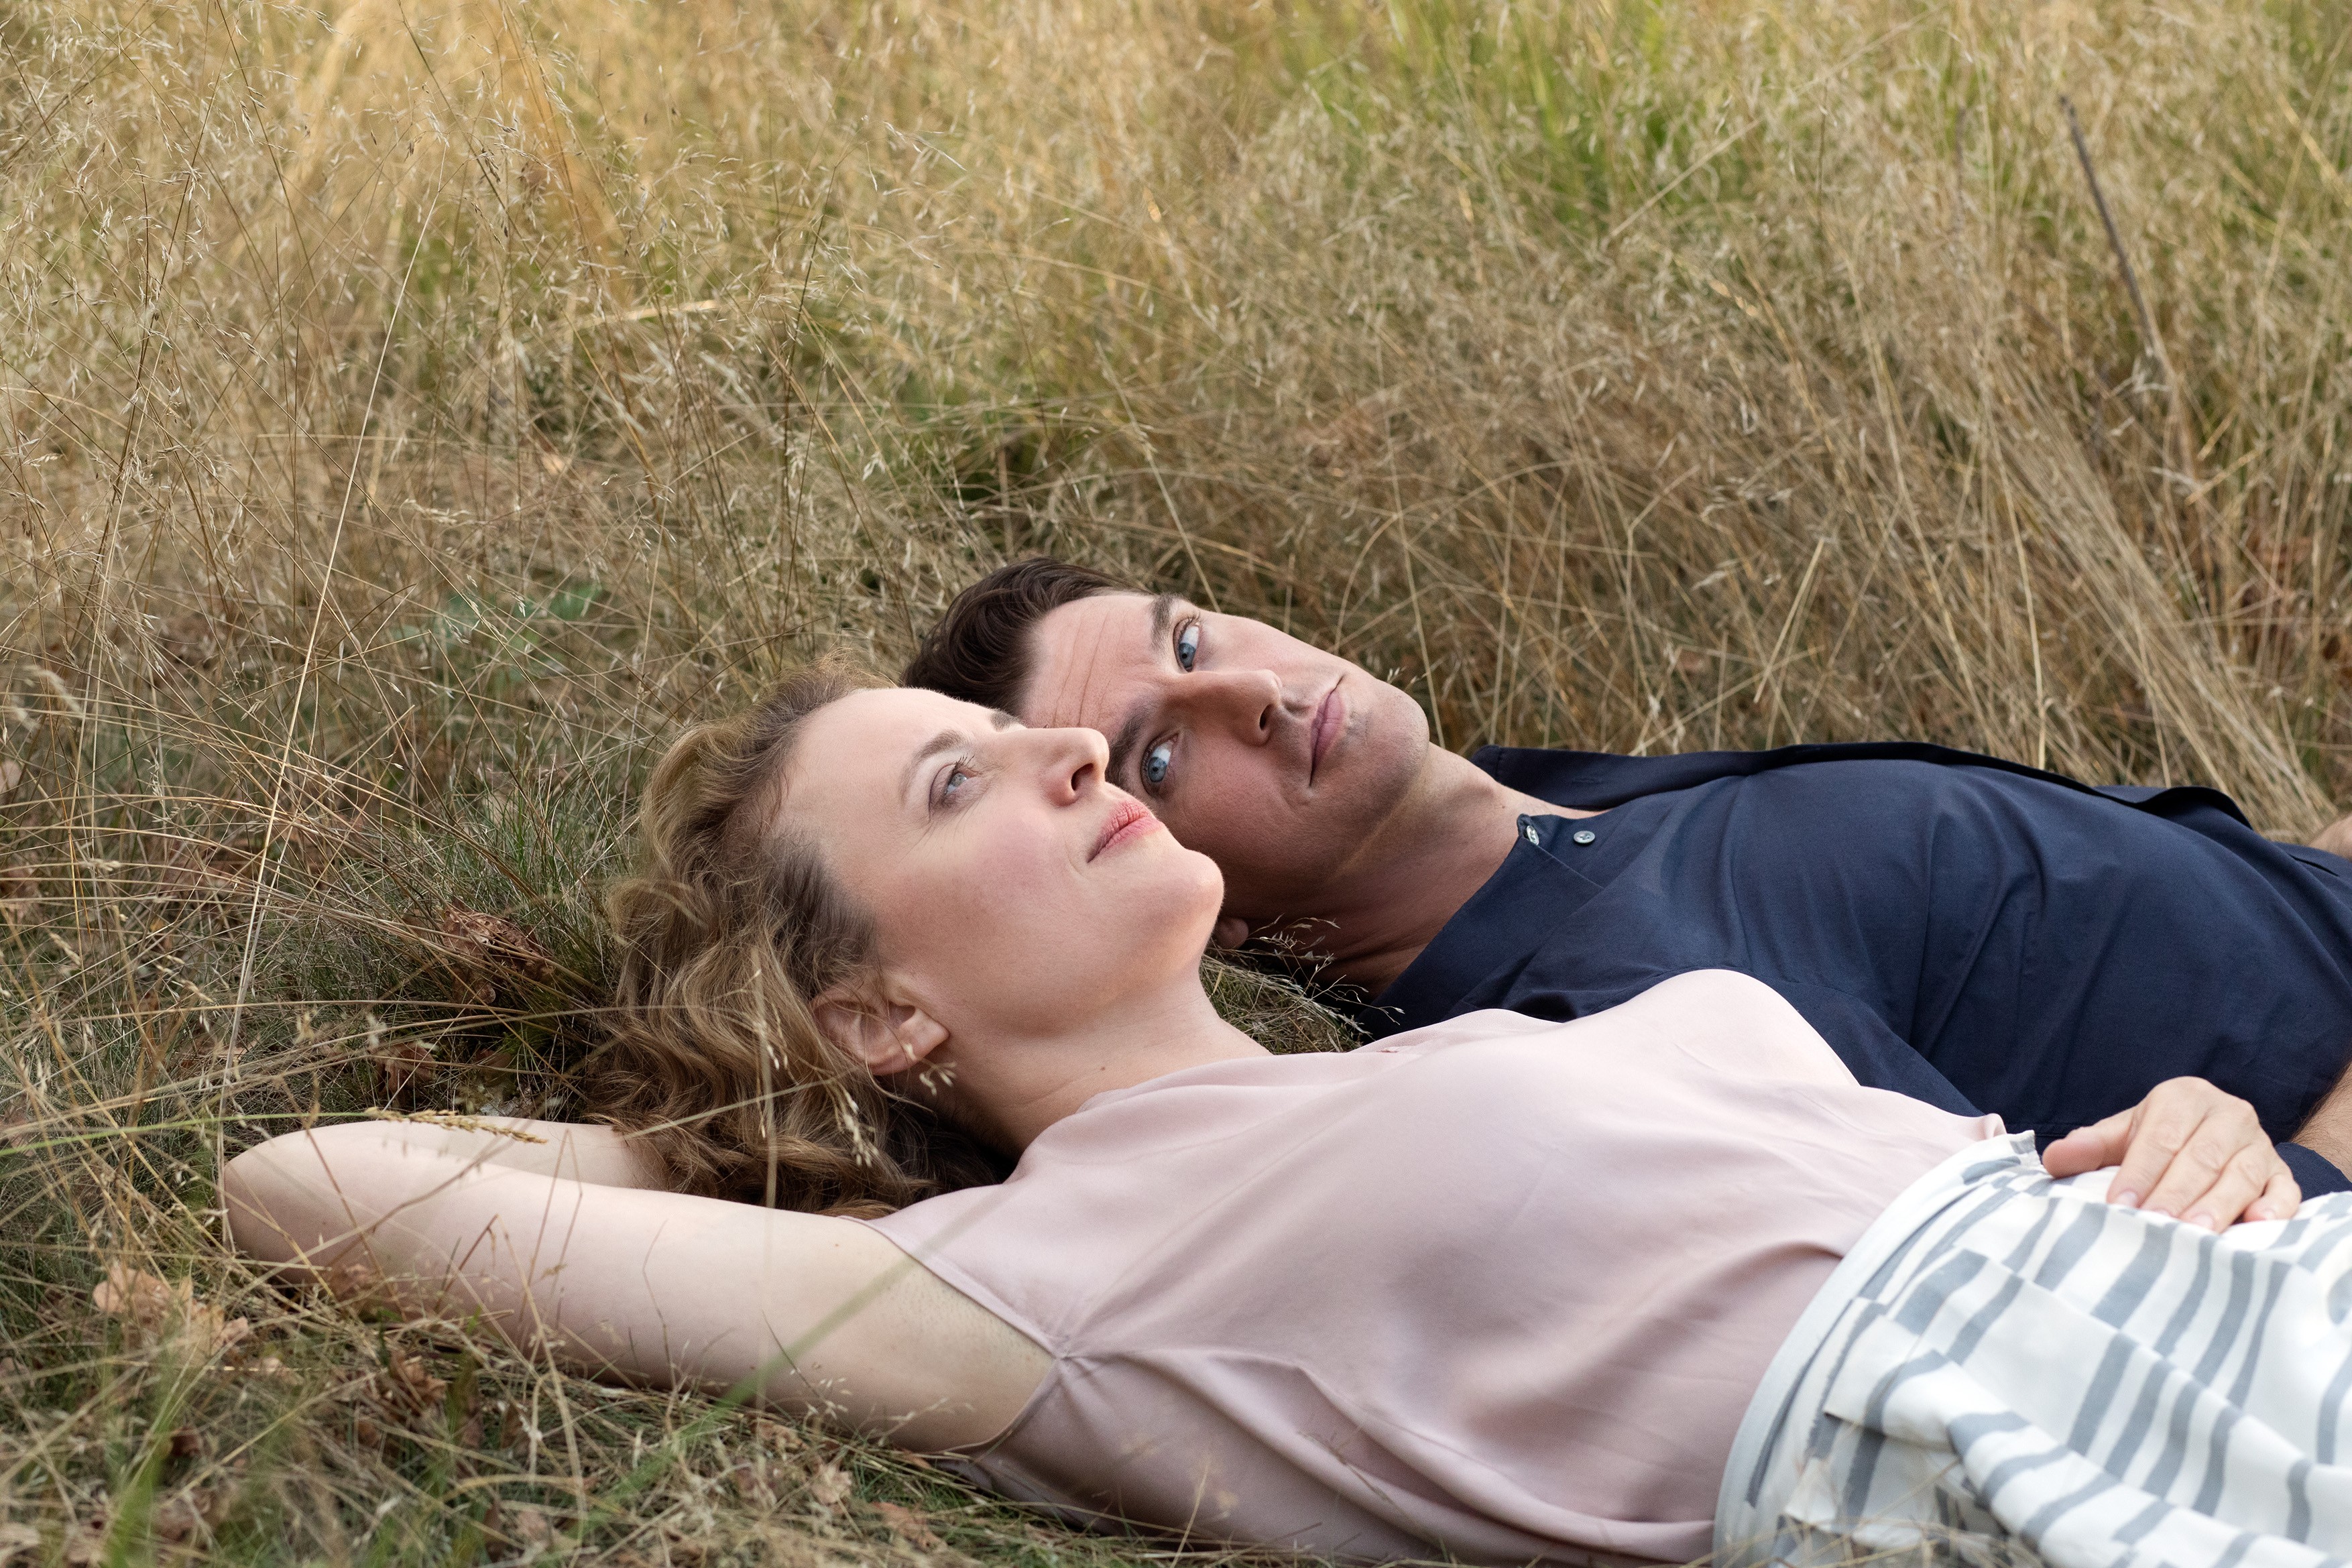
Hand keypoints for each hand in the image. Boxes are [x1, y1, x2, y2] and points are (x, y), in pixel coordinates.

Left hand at [2041, 1077, 2299, 1229]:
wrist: (2212, 1132)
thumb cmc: (2160, 1138)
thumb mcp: (2124, 1134)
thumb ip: (2090, 1146)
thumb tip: (2052, 1159)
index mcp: (2184, 1098)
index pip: (2161, 1137)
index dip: (2140, 1171)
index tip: (2120, 1204)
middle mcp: (2228, 1115)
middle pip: (2201, 1158)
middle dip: (2175, 1194)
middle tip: (2155, 1225)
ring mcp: (2260, 1145)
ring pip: (2240, 1176)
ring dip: (2217, 1206)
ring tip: (2194, 1233)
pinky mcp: (2282, 1174)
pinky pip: (2284, 1191)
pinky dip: (2274, 1208)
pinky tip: (2258, 1224)